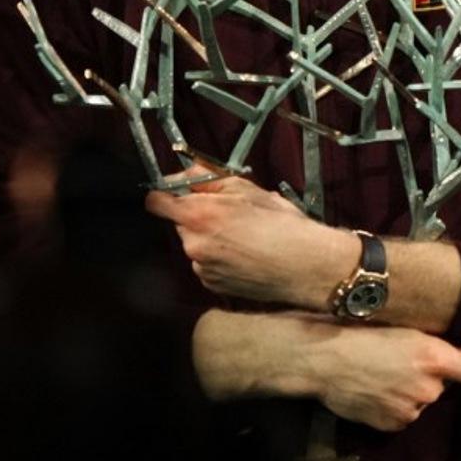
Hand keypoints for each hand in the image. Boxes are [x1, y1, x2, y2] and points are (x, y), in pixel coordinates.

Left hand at [146, 172, 355, 305]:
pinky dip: (217, 259)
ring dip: (208, 238)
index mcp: (198, 215)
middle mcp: (192, 243)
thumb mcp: (246, 188)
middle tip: (228, 214)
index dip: (166, 194)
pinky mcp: (212, 286)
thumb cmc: (280, 222)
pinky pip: (205, 265)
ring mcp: (201, 268)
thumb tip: (183, 174)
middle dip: (197, 216)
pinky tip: (243, 255)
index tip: (180, 192)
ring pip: (194, 244)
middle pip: (179, 223)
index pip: (156, 202)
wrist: (304, 265)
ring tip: (242, 237)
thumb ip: (207, 178)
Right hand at [192, 309, 460, 431]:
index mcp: (434, 357)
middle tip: (401, 357)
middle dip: (430, 375)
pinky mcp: (391, 425)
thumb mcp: (402, 325)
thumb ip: (439, 341)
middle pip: (444, 385)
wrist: (320, 357)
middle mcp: (428, 388)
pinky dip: (392, 404)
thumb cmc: (357, 328)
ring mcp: (409, 410)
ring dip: (409, 390)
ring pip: (421, 399)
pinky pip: (402, 414)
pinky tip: (371, 387)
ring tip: (380, 371)